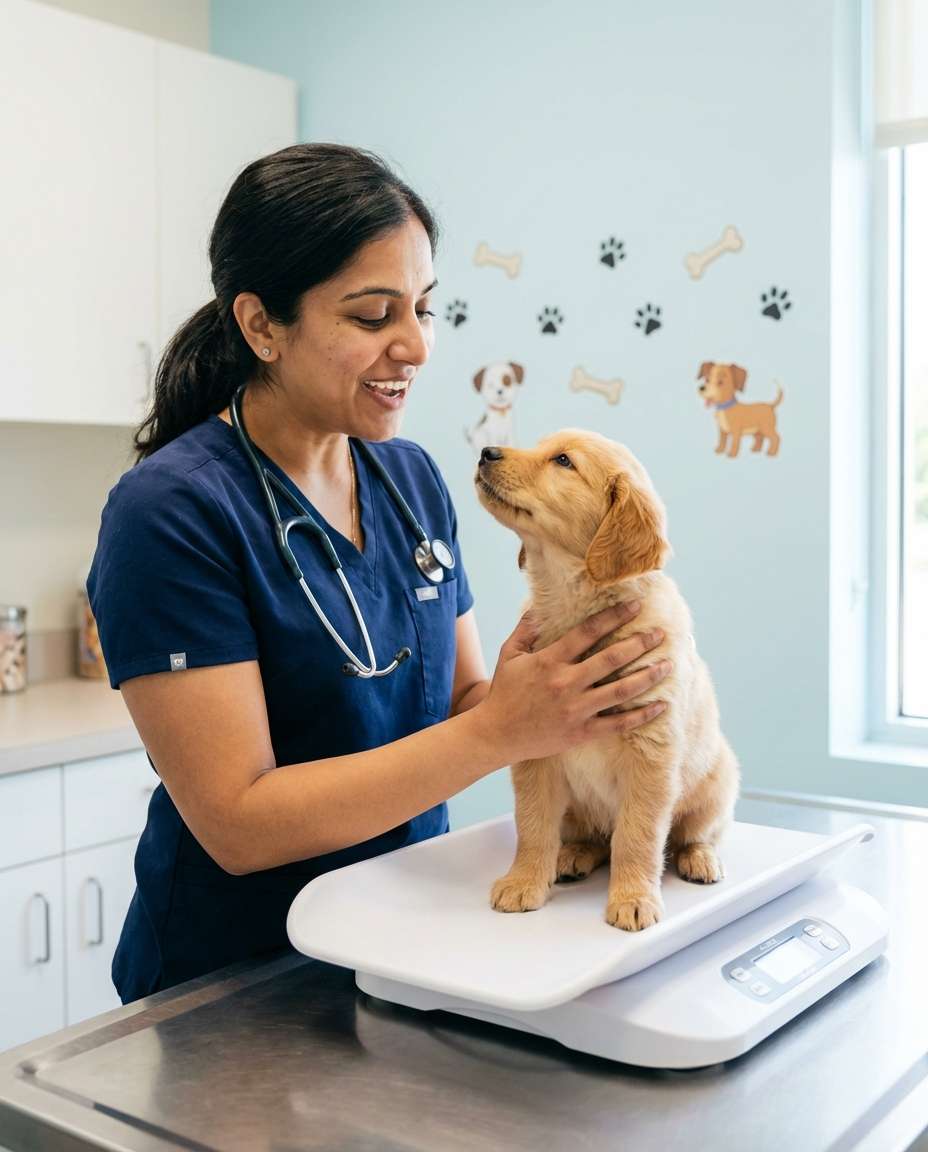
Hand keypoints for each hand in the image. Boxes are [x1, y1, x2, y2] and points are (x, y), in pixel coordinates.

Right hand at [475, 602, 670, 763]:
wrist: (496, 735)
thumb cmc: (504, 692)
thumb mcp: (509, 655)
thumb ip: (525, 629)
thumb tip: (538, 606)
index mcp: (550, 660)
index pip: (587, 632)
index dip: (613, 617)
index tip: (634, 606)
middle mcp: (566, 683)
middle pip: (611, 659)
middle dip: (639, 644)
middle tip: (660, 633)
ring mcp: (576, 709)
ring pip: (620, 691)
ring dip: (647, 677)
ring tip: (667, 665)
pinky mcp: (581, 732)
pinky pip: (618, 724)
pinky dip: (641, 715)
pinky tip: (660, 706)